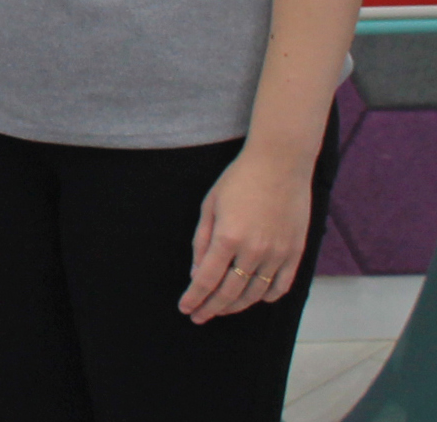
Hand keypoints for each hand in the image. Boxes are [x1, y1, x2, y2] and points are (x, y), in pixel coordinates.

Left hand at [182, 146, 312, 323]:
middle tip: (199, 316)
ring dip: (236, 306)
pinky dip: (265, 297)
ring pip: (255, 294)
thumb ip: (202, 242)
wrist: (280, 165)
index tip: (185, 309)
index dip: (194, 298)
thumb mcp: (210, 206)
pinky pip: (281, 286)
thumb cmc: (239, 180)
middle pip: (230, 293)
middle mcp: (254, 251)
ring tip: (221, 309)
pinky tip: (253, 298)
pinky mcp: (295, 253)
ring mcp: (278, 254)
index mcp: (227, 237)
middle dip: (211, 308)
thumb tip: (197, 274)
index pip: (207, 280)